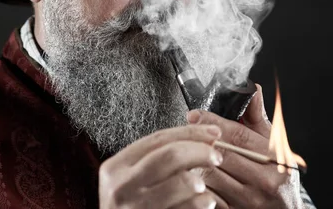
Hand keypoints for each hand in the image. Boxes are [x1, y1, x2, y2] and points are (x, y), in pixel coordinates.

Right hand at [99, 124, 223, 208]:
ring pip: (180, 183)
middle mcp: (121, 187)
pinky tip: (206, 201)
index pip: (157, 139)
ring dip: (201, 181)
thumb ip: (155, 159)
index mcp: (115, 167)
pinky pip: (184, 208)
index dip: (189, 133)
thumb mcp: (130, 179)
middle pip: (170, 156)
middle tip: (217, 156)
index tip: (213, 132)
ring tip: (205, 185)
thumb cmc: (129, 206)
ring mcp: (135, 208)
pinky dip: (201, 203)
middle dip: (200, 151)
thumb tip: (201, 136)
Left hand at [188, 84, 303, 208]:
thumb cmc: (278, 175)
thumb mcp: (274, 145)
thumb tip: (251, 88)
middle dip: (199, 140)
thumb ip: (257, 117)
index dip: (213, 122)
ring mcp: (249, 203)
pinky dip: (195, 184)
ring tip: (184, 151)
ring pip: (209, 176)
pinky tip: (189, 174)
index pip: (238, 136)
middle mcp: (264, 183)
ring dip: (193, 162)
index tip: (194, 114)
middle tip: (184, 131)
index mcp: (275, 160)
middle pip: (221, 154)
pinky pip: (206, 197)